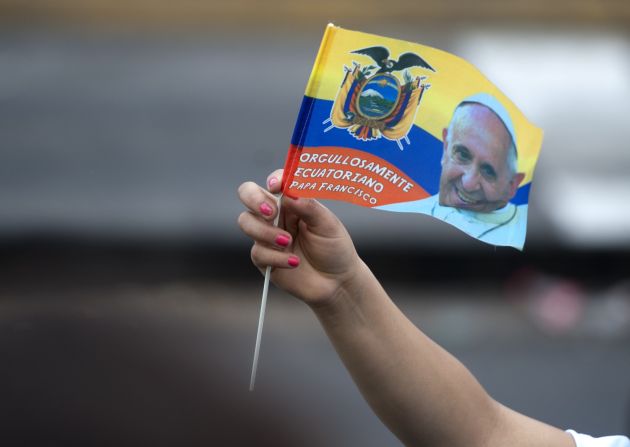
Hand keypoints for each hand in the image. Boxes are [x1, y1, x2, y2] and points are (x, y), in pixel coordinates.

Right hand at [237, 169, 361, 306]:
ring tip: (288, 242)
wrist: (336, 283)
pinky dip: (276, 257)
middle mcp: (276, 215)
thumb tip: (288, 192)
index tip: (277, 186)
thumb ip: (308, 206)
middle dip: (254, 199)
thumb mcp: (327, 224)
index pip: (275, 181)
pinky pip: (258, 252)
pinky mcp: (264, 259)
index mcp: (292, 201)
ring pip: (246, 222)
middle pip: (248, 194)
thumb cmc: (335, 248)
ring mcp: (267, 236)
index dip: (273, 179)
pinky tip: (293, 263)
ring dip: (265, 232)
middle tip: (271, 213)